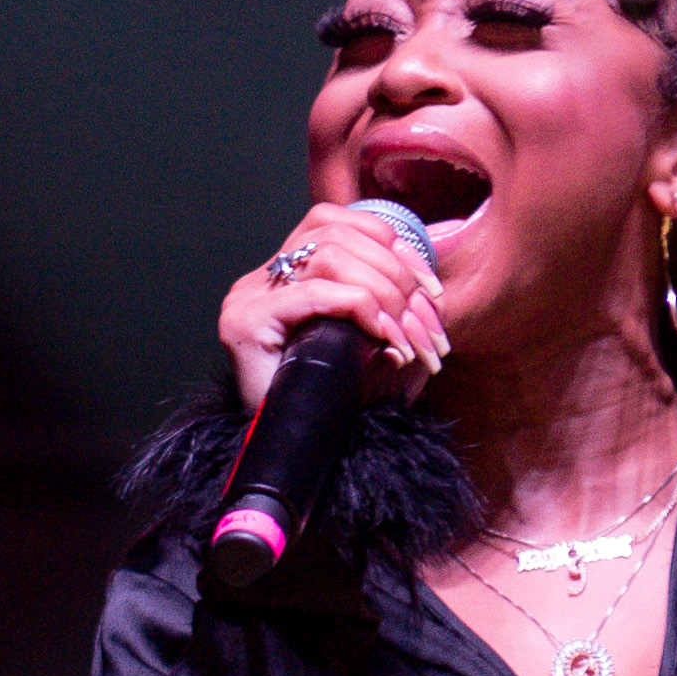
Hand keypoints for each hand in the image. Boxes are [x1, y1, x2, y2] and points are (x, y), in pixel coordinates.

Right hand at [221, 206, 447, 411]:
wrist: (294, 453)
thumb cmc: (334, 401)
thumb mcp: (371, 341)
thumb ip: (390, 305)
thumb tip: (427, 285)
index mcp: (286, 272)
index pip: (337, 222)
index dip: (390, 243)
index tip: (429, 288)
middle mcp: (262, 277)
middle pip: (337, 233)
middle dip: (395, 273)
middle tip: (426, 319)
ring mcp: (250, 297)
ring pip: (328, 254)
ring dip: (382, 291)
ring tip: (405, 334)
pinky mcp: (247, 322)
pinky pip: (313, 293)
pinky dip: (359, 307)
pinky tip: (383, 336)